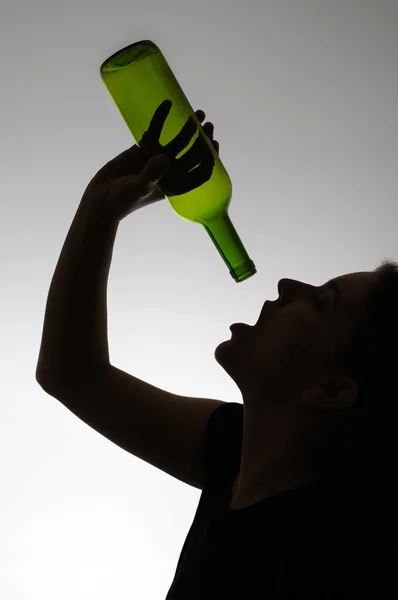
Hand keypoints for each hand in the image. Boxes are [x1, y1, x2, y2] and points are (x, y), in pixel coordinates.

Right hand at [84, 109, 218, 222]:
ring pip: (178, 141)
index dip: (210, 159)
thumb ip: (152, 175)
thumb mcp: (138, 189)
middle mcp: (170, 171)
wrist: (100, 198)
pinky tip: (166, 105)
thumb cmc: (122, 200)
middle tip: (207, 125)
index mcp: (176, 185)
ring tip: (198, 113)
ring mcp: (158, 159)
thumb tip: (165, 158)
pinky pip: (156, 132)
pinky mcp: (144, 150)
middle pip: (192, 154)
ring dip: (188, 128)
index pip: (199, 172)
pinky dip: (161, 119)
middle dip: (202, 139)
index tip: (213, 145)